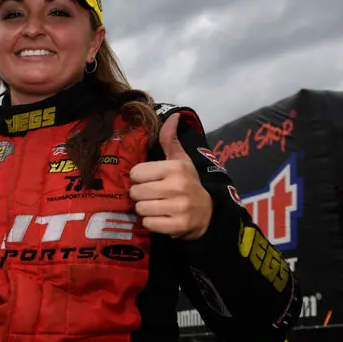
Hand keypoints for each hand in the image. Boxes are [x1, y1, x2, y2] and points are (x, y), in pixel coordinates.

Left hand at [129, 113, 212, 239]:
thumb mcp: (181, 160)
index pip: (136, 172)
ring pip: (140, 209)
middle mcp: (177, 186)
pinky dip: (151, 223)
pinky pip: (148, 224)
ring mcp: (179, 207)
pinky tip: (161, 218)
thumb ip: (170, 140)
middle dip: (140, 194)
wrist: (207, 213)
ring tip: (156, 206)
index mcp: (175, 168)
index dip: (139, 177)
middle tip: (152, 195)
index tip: (149, 179)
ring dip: (145, 209)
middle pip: (135, 192)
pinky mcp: (178, 226)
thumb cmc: (188, 183)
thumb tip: (172, 115)